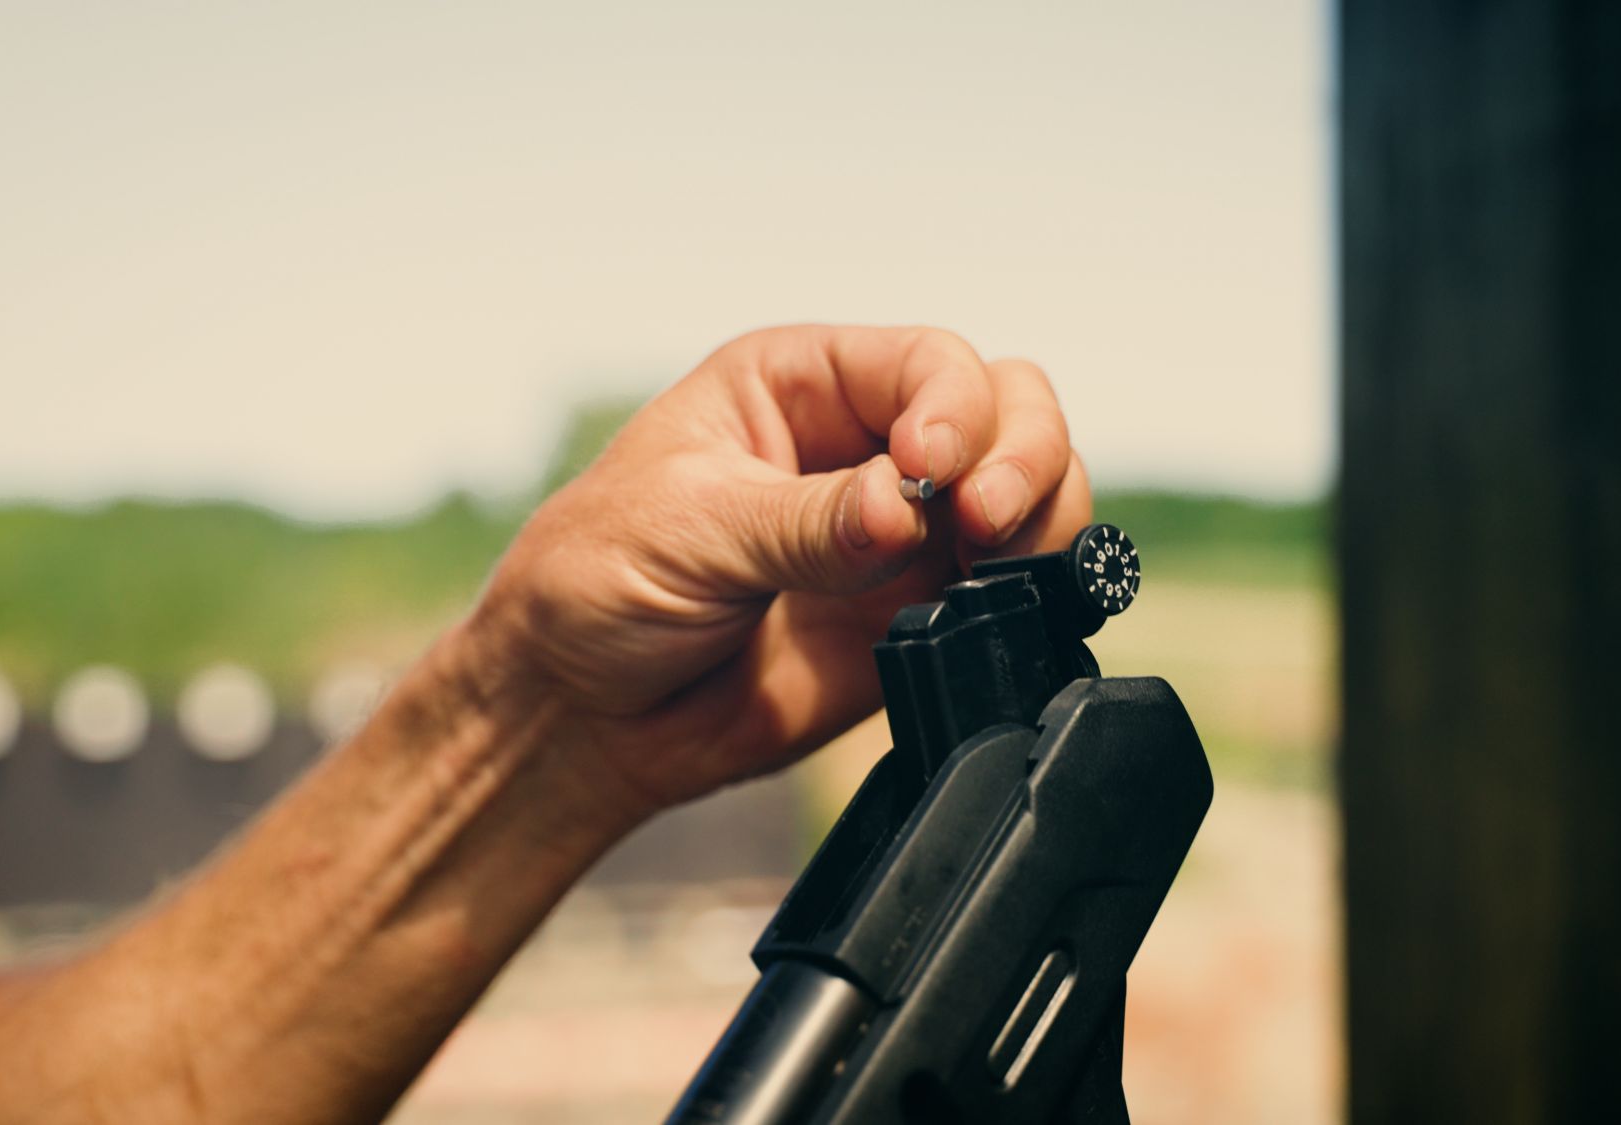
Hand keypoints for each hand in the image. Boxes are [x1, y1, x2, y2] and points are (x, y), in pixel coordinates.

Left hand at [463, 325, 1091, 817]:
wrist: (579, 715)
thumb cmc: (597, 586)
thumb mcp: (689, 530)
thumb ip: (806, 523)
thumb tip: (907, 511)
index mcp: (801, 386)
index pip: (927, 363)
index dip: (954, 408)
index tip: (930, 472)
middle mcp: (868, 446)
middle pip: (1006, 410)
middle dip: (1020, 455)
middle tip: (984, 520)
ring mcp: (903, 534)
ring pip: (1028, 495)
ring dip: (1040, 521)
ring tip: (994, 567)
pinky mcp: (917, 618)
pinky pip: (1010, 591)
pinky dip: (1031, 594)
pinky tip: (1000, 610)